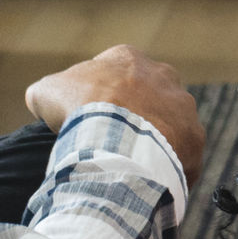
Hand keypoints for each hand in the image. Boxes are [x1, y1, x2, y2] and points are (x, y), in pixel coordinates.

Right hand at [27, 44, 207, 172]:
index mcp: (129, 59)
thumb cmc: (80, 108)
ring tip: (129, 164)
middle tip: (111, 142)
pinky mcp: (194, 139)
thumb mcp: (48, 91)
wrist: (114, 136)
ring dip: (152, 141)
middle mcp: (164, 77)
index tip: (89, 118)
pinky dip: (166, 167)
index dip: (99, 97)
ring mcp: (183, 108)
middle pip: (147, 98)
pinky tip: (146, 179)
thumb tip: (43, 99)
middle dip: (132, 117)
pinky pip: (181, 155)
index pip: (115, 74)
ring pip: (168, 126)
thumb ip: (49, 90)